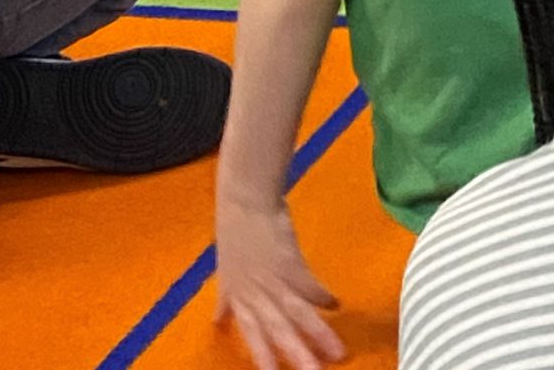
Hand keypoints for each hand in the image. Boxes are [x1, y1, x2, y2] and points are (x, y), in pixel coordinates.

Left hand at [215, 195, 344, 369]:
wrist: (245, 199)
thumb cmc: (235, 232)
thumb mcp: (225, 270)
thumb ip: (225, 299)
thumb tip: (217, 321)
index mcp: (239, 298)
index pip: (252, 335)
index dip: (263, 358)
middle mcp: (256, 294)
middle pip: (278, 330)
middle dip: (295, 356)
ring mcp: (275, 279)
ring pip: (298, 313)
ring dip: (318, 334)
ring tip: (337, 352)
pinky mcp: (292, 261)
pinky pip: (310, 285)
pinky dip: (322, 296)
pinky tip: (335, 306)